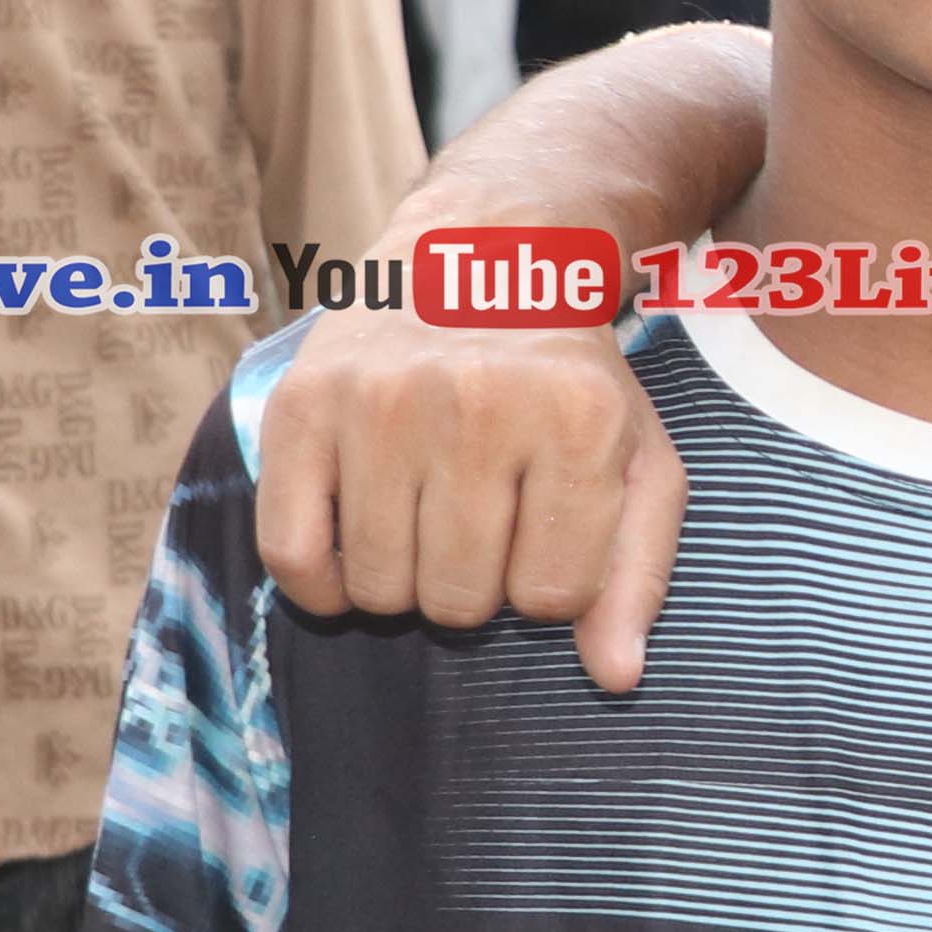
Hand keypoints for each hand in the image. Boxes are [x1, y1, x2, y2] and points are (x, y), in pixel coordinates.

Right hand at [252, 298, 680, 694]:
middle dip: (475, 585)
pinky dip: (321, 582)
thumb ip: (639, 572)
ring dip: (404, 580)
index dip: (550, 582)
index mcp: (575, 420)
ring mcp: (380, 403)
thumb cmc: (572, 379)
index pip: (553, 597)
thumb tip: (615, 678)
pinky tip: (353, 547)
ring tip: (424, 518)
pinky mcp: (303, 405)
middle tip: (479, 521)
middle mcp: (476, 407)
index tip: (544, 528)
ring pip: (380, 589)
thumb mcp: (638, 459)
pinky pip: (292, 555)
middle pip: (459, 601)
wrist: (486, 253)